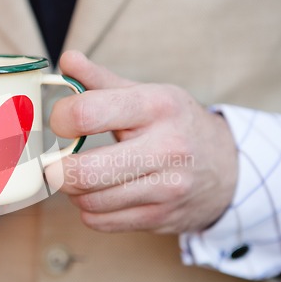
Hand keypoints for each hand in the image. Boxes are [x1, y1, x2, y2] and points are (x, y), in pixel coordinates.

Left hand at [46, 50, 237, 233]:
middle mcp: (166, 148)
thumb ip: (101, 80)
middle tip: (54, 163)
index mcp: (157, 107)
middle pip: (83, 171)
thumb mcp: (148, 94)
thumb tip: (66, 60)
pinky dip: (89, 211)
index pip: (87, 114)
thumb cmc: (176, 125)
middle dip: (56, 169)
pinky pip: (101, 222)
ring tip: (79, 177)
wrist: (226, 167)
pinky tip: (98, 195)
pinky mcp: (159, 218)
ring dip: (73, 191)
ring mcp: (166, 188)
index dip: (60, 118)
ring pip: (89, 201)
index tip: (60, 122)